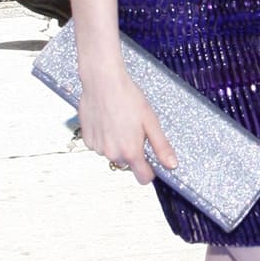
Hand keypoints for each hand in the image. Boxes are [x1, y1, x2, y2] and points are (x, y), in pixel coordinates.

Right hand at [77, 64, 177, 184]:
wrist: (102, 82)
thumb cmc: (127, 98)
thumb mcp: (151, 121)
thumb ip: (161, 147)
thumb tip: (171, 165)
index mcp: (130, 152)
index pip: (143, 178)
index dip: (150, 170)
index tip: (151, 160)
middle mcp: (112, 153)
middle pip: (127, 164)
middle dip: (133, 152)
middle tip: (135, 130)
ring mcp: (98, 148)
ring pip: (113, 154)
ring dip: (118, 144)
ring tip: (120, 122)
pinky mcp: (87, 140)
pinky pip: (100, 146)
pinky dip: (105, 138)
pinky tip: (108, 122)